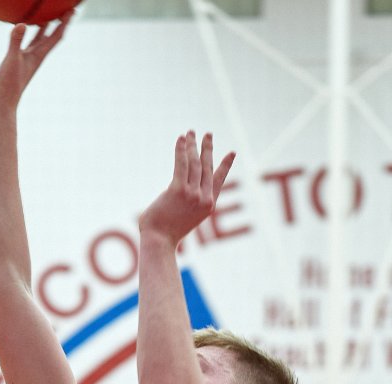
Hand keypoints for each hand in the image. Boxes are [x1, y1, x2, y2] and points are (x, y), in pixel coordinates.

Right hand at [0, 17, 72, 105]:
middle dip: (58, 22)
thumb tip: (22, 24)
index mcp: (38, 56)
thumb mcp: (12, 60)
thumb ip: (16, 41)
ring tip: (47, 13)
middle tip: (64, 9)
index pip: (55, 36)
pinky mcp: (15, 60)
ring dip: (43, 27)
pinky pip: (24, 42)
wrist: (0, 101)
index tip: (72, 10)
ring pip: (37, 39)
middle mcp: (34, 56)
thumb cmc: (8, 85)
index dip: (64, 23)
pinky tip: (21, 27)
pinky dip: (25, 32)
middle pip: (50, 36)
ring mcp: (25, 58)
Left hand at [139, 131, 234, 246]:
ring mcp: (192, 195)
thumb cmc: (165, 234)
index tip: (232, 153)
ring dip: (193, 145)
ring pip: (194, 163)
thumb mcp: (182, 220)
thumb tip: (175, 196)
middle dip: (208, 149)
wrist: (159, 242)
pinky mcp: (178, 191)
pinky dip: (181, 150)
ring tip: (191, 132)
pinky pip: (181, 164)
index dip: (225, 165)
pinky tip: (181, 138)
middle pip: (208, 167)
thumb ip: (184, 205)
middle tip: (208, 134)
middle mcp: (203, 199)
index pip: (219, 181)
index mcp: (208, 206)